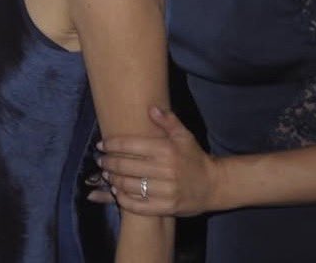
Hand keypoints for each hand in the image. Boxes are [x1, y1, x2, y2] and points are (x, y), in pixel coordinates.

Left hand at [91, 106, 219, 216]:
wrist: (214, 185)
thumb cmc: (195, 158)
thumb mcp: (184, 136)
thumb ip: (168, 121)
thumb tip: (151, 108)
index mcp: (166, 150)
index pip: (130, 145)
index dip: (112, 145)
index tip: (101, 146)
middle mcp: (165, 170)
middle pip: (125, 165)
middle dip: (108, 163)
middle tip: (101, 161)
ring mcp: (166, 190)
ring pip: (129, 185)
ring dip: (113, 180)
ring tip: (107, 176)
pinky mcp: (167, 207)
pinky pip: (138, 205)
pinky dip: (124, 200)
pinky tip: (117, 193)